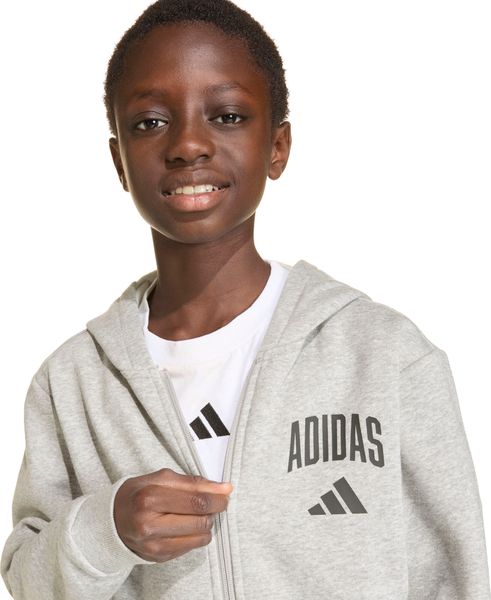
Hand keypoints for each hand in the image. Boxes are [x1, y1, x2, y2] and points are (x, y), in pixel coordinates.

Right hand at [113, 467, 232, 562]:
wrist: (113, 519)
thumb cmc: (139, 493)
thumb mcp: (162, 478)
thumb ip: (194, 482)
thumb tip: (224, 488)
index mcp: (149, 497)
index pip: (196, 500)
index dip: (217, 497)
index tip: (226, 492)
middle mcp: (149, 524)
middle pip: (200, 520)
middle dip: (215, 509)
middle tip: (216, 502)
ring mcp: (154, 544)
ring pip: (200, 536)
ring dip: (206, 523)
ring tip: (198, 513)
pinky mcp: (159, 557)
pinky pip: (192, 547)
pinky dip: (196, 535)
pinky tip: (187, 525)